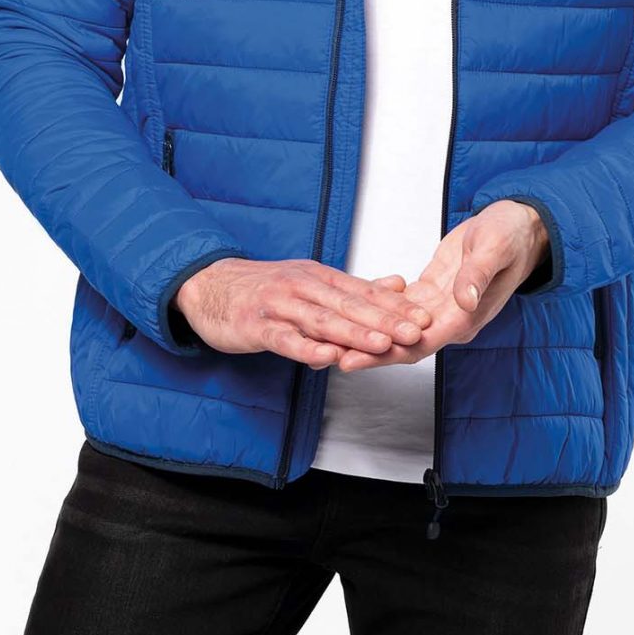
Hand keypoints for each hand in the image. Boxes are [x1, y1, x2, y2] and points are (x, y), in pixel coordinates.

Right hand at [173, 257, 433, 364]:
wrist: (208, 286)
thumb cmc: (264, 289)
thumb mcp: (311, 282)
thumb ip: (354, 288)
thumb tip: (398, 284)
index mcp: (319, 277)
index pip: (363, 292)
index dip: (395, 306)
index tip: (425, 318)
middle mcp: (302, 287)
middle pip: (348, 305)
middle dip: (384, 320)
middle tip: (414, 332)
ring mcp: (279, 306)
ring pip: (322, 320)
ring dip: (353, 333)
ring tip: (381, 344)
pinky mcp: (257, 326)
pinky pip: (285, 338)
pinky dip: (306, 347)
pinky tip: (326, 357)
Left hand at [319, 202, 549, 373]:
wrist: (519, 226)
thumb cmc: (512, 236)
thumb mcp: (495, 248)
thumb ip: (478, 275)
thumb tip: (465, 299)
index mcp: (464, 317)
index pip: (417, 345)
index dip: (382, 354)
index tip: (351, 358)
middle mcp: (449, 319)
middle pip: (398, 343)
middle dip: (362, 350)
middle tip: (324, 353)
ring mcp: (438, 308)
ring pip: (393, 328)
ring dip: (363, 332)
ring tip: (326, 336)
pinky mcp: (430, 292)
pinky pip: (396, 306)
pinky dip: (373, 307)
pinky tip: (347, 306)